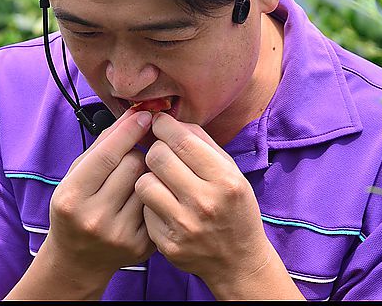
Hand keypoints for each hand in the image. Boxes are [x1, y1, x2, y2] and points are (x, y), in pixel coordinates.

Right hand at [42, 108, 156, 280]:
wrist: (77, 260)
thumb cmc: (75, 208)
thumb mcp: (74, 176)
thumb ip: (101, 146)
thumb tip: (132, 116)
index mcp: (71, 198)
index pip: (107, 155)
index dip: (129, 130)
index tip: (144, 114)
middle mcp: (95, 218)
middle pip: (133, 165)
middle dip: (136, 152)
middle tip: (130, 156)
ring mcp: (119, 234)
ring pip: (149, 182)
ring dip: (146, 172)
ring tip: (132, 179)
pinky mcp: (140, 246)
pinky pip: (156, 203)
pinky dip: (153, 194)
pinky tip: (141, 198)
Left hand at [134, 112, 271, 290]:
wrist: (238, 262)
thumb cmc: (233, 208)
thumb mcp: (231, 171)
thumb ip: (201, 142)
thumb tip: (168, 120)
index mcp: (225, 180)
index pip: (181, 140)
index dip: (163, 125)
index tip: (158, 123)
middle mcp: (205, 203)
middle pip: (157, 157)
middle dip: (155, 149)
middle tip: (161, 153)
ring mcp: (184, 226)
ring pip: (143, 182)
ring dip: (149, 177)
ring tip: (162, 181)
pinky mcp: (167, 244)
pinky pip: (144, 210)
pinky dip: (150, 203)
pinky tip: (164, 206)